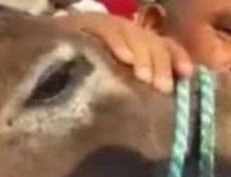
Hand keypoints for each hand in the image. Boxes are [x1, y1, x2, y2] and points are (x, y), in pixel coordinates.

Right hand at [57, 12, 193, 92]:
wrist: (44, 50)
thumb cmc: (83, 74)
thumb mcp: (115, 80)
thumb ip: (136, 84)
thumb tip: (162, 100)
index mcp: (138, 43)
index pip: (166, 45)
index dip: (177, 58)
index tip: (186, 75)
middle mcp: (128, 31)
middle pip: (153, 42)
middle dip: (161, 65)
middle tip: (161, 88)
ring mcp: (108, 25)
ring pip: (134, 36)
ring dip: (142, 57)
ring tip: (143, 78)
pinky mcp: (87, 22)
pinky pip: (108, 30)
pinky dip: (118, 43)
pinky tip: (123, 58)